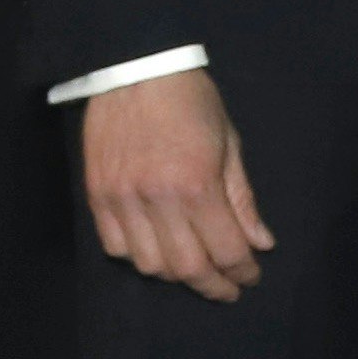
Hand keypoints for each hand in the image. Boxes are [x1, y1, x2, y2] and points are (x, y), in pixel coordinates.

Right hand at [80, 68, 270, 301]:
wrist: (136, 70)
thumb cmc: (192, 103)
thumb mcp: (230, 145)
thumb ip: (242, 199)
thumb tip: (261, 243)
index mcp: (197, 186)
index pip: (225, 249)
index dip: (242, 271)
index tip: (250, 277)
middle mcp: (157, 200)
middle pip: (186, 267)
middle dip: (213, 285)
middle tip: (228, 288)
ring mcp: (122, 200)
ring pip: (148, 264)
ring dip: (175, 274)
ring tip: (193, 268)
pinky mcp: (96, 195)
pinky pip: (114, 246)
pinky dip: (137, 256)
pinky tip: (155, 249)